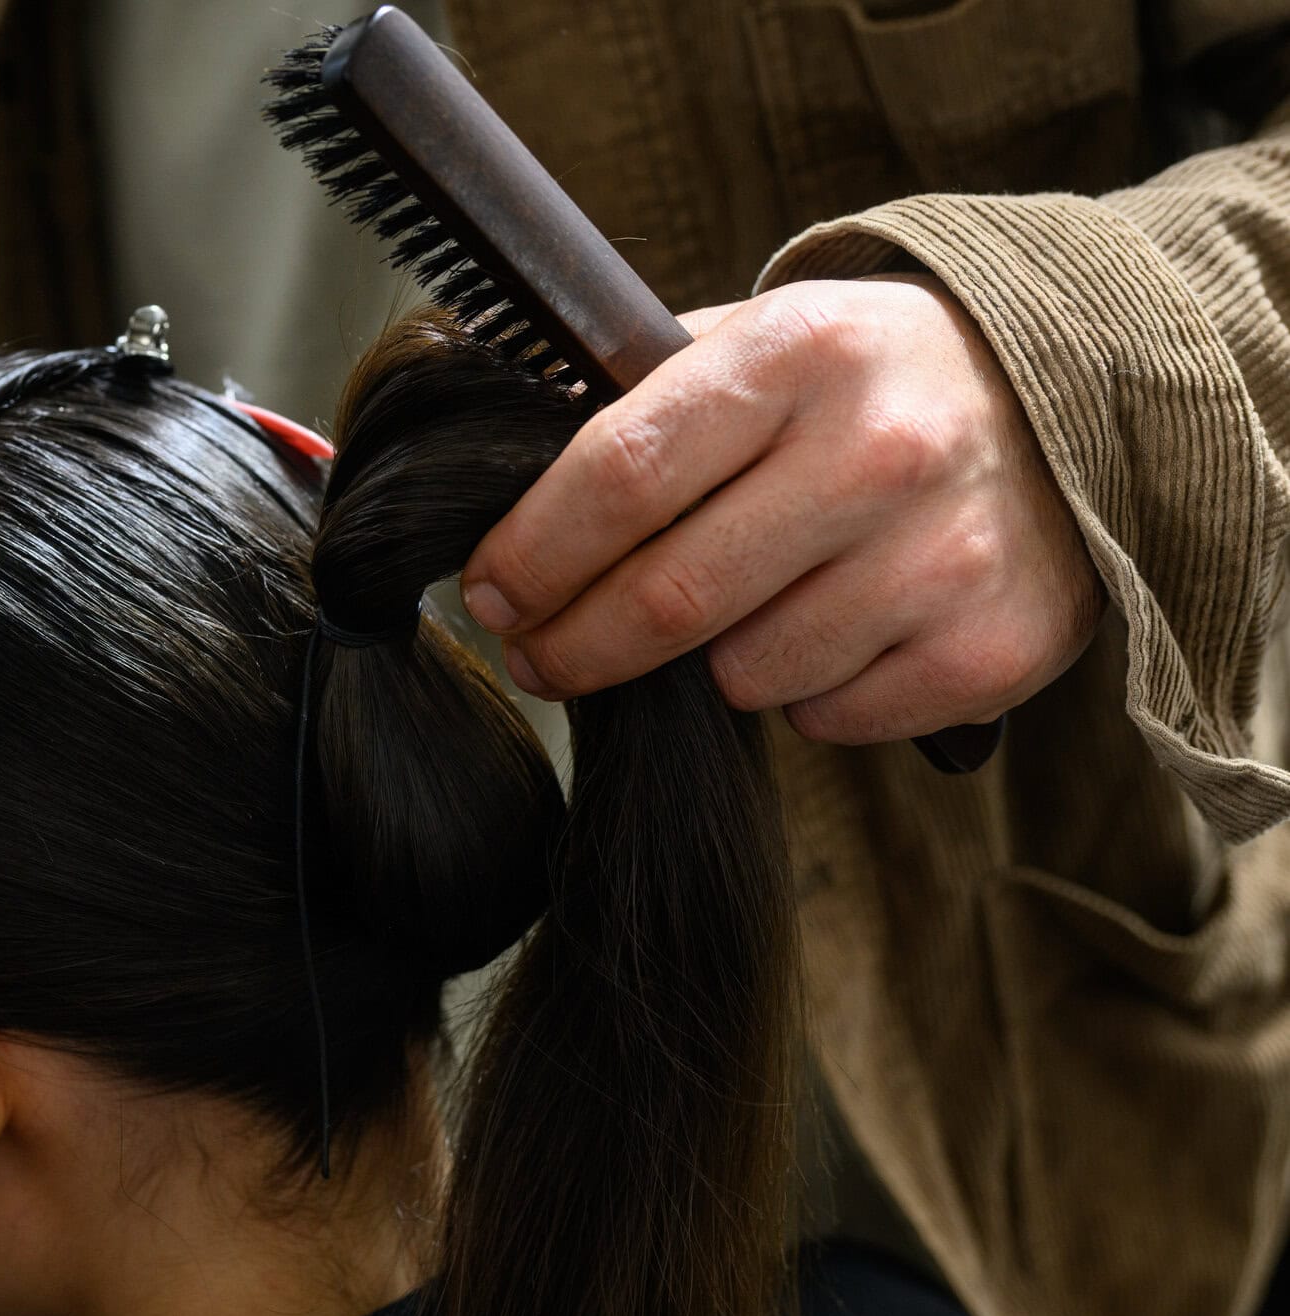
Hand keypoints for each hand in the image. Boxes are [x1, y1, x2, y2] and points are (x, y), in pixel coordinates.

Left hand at [460, 274, 1103, 742]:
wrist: (1082, 405)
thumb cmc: (873, 382)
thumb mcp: (768, 340)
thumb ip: (647, 402)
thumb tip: (505, 484)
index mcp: (799, 353)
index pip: (622, 471)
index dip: (535, 552)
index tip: (490, 593)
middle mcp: (878, 451)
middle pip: (669, 597)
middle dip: (576, 646)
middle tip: (539, 656)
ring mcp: (942, 557)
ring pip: (744, 674)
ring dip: (709, 664)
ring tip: (745, 607)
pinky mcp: (988, 650)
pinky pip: (826, 718)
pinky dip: (802, 694)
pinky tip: (835, 629)